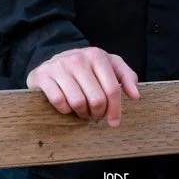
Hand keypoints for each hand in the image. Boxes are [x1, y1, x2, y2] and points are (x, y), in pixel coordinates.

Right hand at [26, 47, 140, 126]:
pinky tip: (67, 106)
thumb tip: (135, 95)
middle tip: (95, 115)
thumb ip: (126, 76)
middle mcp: (78, 58)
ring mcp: (59, 66)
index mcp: (97, 55)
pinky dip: (65, 110)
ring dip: (82, 113)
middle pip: (97, 100)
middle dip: (97, 113)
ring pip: (78, 102)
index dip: (115, 110)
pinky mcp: (43, 75)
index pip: (112, 90)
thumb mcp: (108, 66)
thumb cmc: (86, 68)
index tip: (114, 122)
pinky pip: (59, 102)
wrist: (52, 62)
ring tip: (82, 111)